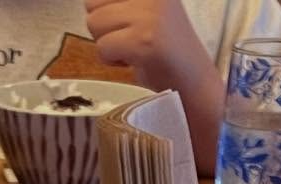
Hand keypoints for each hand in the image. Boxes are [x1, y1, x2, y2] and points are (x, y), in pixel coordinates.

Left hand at [84, 0, 204, 91]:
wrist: (193, 79)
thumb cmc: (164, 48)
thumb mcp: (145, 9)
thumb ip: (119, 2)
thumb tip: (87, 1)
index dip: (104, 10)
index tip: (125, 24)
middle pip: (91, 3)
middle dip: (103, 27)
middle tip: (128, 38)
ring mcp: (149, 13)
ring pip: (94, 24)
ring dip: (108, 44)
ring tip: (132, 49)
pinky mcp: (143, 40)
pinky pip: (102, 48)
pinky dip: (112, 61)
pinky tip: (134, 61)